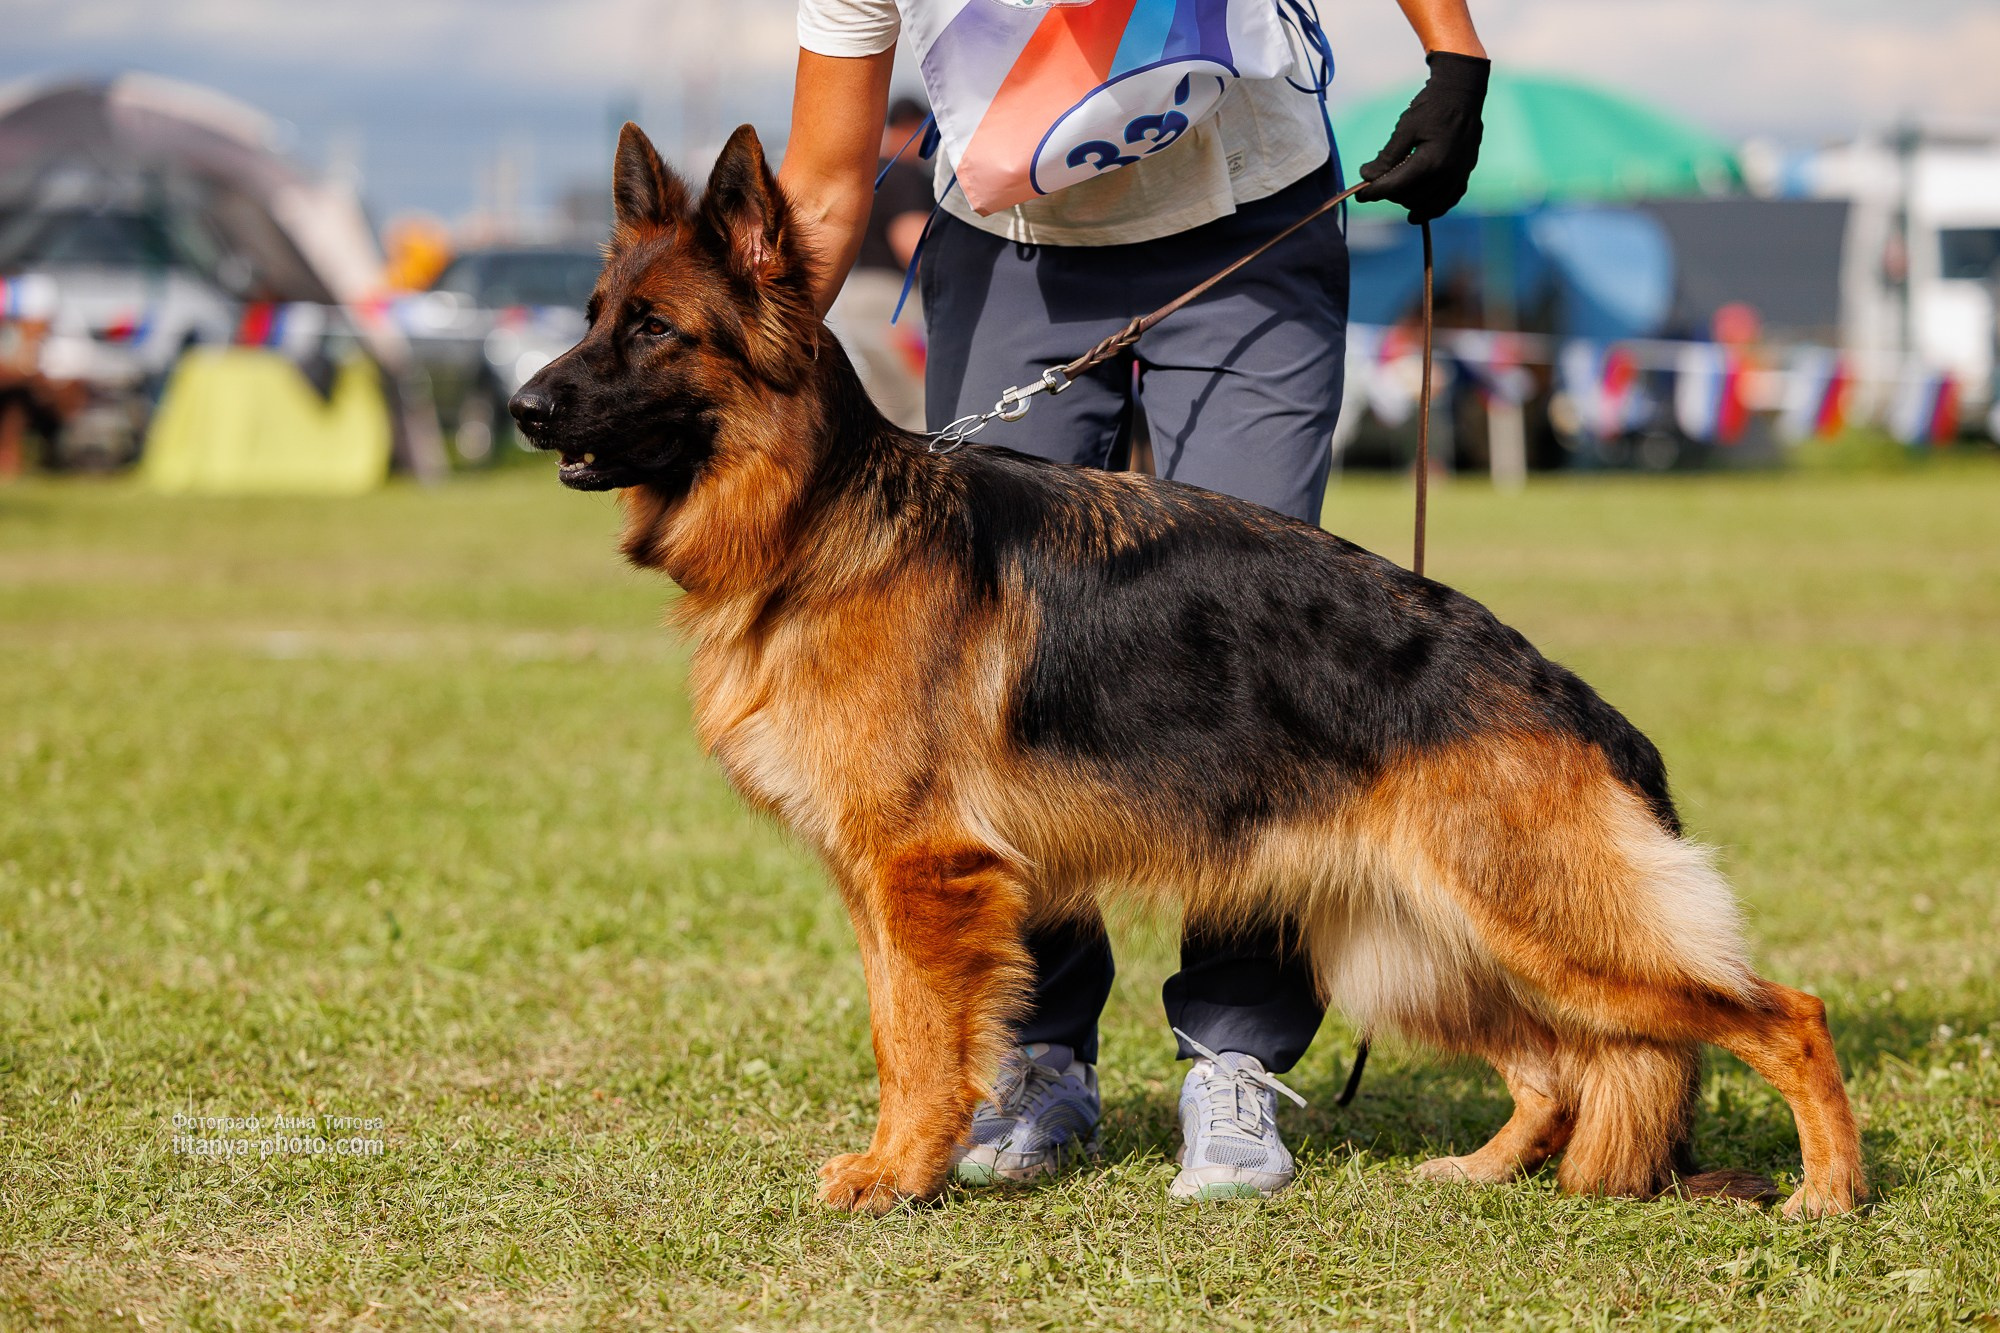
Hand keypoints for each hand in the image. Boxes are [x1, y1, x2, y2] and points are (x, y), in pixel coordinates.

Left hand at [1355, 52, 1489, 223]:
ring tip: (1395, 190)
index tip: (1360, 195)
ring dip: (1408, 201)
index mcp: (1430, 162)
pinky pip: (1447, 202)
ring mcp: (1458, 176)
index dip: (1374, 192)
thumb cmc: (1432, 107)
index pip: (1395, 187)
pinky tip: (1417, 211)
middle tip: (1379, 182)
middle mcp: (1447, 174)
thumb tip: (1367, 177)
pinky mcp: (1464, 175)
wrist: (1462, 93)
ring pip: (1427, 205)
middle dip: (1390, 194)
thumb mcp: (1405, 128)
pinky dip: (1431, 208)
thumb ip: (1387, 156)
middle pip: (1409, 198)